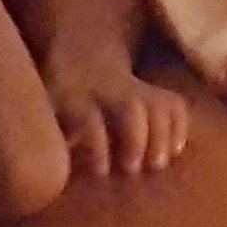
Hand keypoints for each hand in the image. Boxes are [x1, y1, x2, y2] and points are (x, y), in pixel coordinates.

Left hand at [48, 52, 193, 176]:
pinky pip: (174, 103)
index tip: (102, 172)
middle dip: (135, 138)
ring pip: (156, 104)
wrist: (85, 54)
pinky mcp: (156, 90)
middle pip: (130, 107)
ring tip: (158, 164)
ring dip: (161, 136)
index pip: (86, 115)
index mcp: (74, 94)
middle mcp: (107, 88)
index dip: (96, 144)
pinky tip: (176, 150)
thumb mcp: (47, 108)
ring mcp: (136, 86)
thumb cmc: (63, 94)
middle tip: (134, 169)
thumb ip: (53, 136)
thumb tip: (54, 172)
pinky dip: (179, 126)